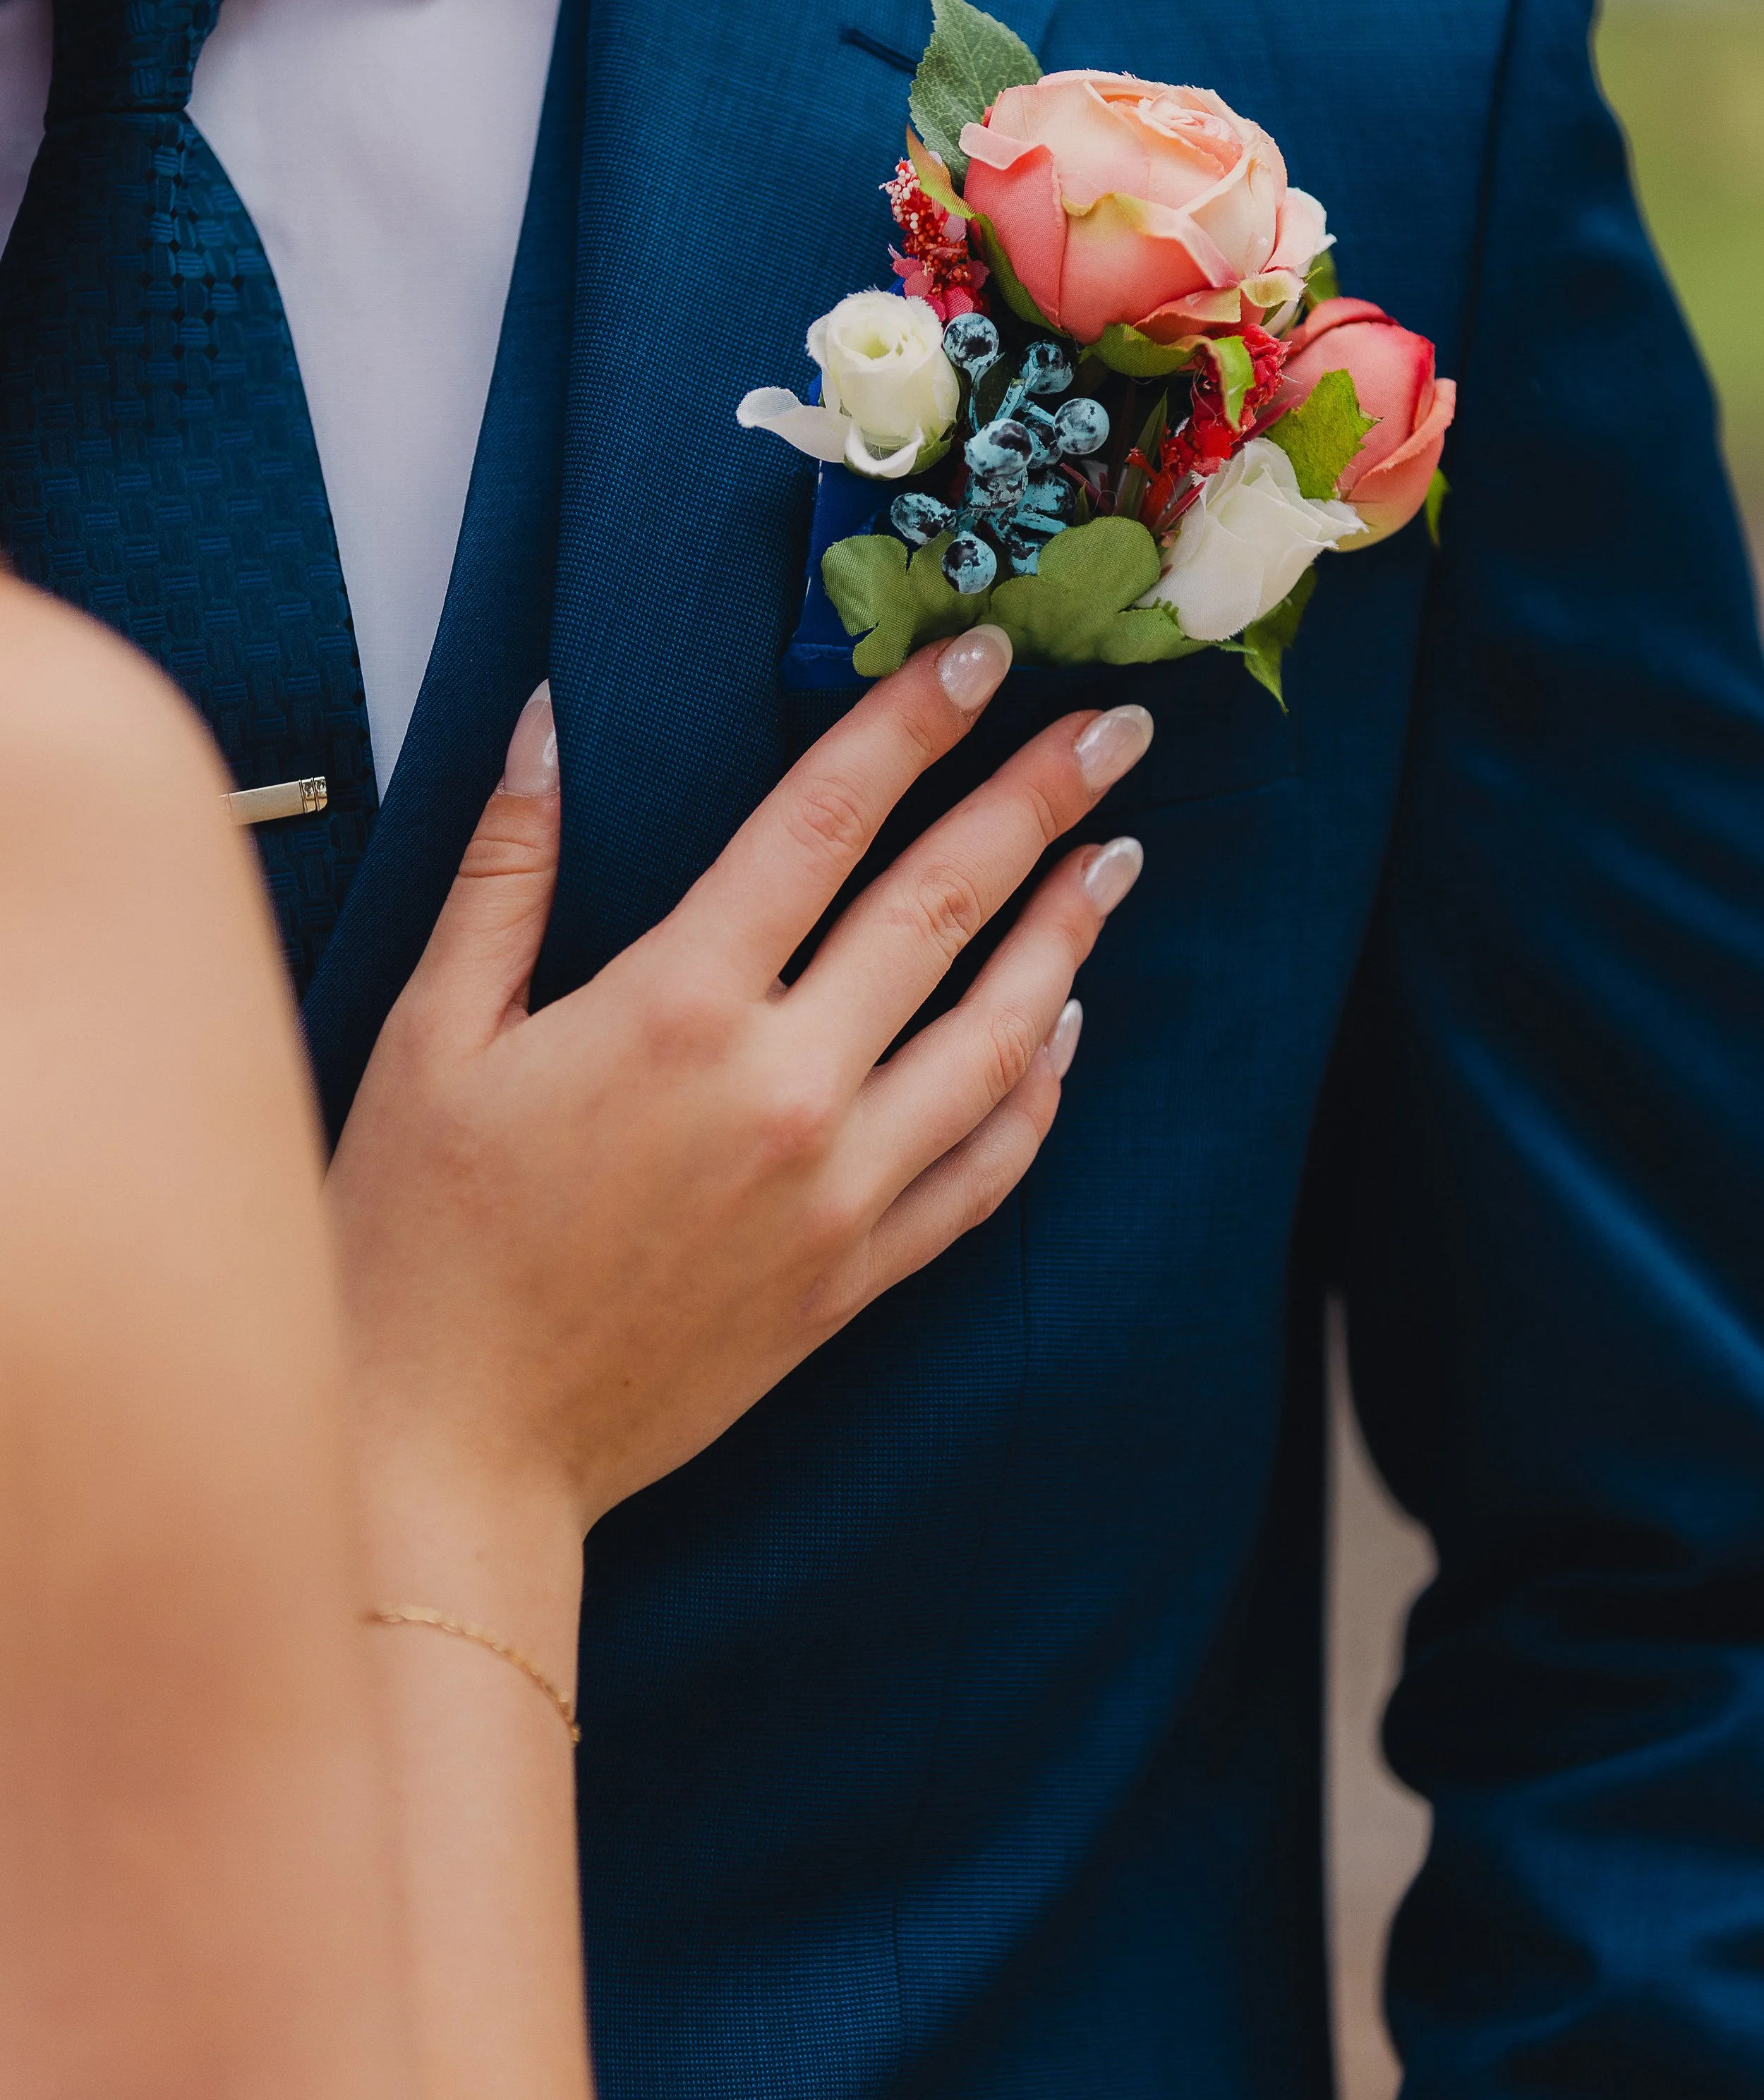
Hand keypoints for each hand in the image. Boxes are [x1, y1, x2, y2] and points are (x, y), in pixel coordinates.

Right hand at [329, 627, 1150, 1538]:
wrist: (454, 1447)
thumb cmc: (419, 1237)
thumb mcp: (433, 1032)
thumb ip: (506, 870)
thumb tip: (545, 724)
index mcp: (675, 1007)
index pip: (825, 822)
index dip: (910, 723)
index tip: (978, 651)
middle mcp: (782, 1089)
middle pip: (943, 908)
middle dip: (1036, 802)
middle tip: (1111, 727)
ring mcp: (836, 1191)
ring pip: (996, 1037)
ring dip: (1067, 937)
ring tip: (1118, 859)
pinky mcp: (855, 1278)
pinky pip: (985, 1170)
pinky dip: (1038, 1092)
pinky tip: (1063, 1033)